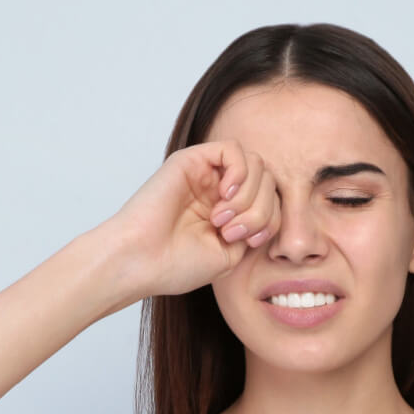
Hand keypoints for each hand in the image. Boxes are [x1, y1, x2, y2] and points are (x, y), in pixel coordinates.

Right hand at [103, 139, 281, 297]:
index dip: (270, 221)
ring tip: (223, 219)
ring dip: (249, 197)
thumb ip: (255, 228)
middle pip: (268, 182)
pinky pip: (233, 149)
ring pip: (256, 165)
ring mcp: (206, 174)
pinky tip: (225, 195)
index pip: (272, 201)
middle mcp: (219, 190)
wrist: (140, 261)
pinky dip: (239, 172)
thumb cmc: (176, 264)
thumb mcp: (230, 254)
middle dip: (260, 211)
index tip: (247, 243)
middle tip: (232, 233)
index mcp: (229, 212)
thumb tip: (272, 207)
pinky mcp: (192, 159)